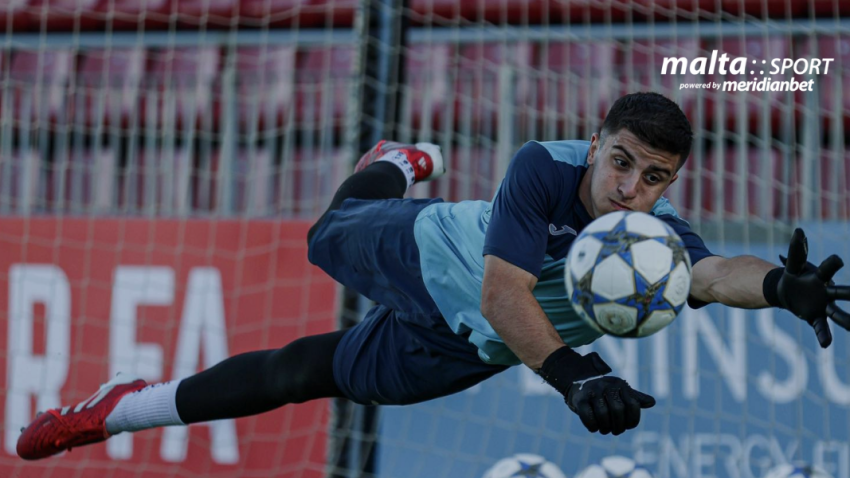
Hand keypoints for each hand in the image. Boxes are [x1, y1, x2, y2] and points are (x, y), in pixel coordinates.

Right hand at [566, 376, 655, 435]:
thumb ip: (636, 398)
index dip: (633, 419)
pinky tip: (594, 428)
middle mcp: (606, 385)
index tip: (628, 426)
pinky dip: (593, 427)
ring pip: (603, 414)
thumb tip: (652, 402)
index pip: (633, 404)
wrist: (579, 386)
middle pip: (618, 410)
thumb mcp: (621, 393)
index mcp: (619, 384)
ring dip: (606, 428)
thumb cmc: (605, 394)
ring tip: (605, 430)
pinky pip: (588, 417)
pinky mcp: (580, 399)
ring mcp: (592, 391)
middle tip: (616, 431)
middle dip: (619, 426)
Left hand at [774, 228, 849, 346]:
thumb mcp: (794, 264)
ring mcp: (824, 306)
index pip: (828, 269)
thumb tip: (800, 231)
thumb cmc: (796, 275)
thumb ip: (796, 250)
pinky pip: (821, 327)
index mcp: (821, 277)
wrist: (789, 291)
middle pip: (842, 292)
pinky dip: (823, 335)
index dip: (833, 264)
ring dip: (847, 321)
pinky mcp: (816, 317)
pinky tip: (825, 345)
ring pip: (838, 315)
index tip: (838, 261)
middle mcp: (827, 292)